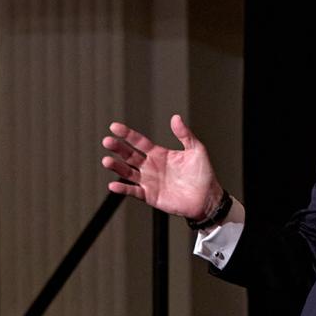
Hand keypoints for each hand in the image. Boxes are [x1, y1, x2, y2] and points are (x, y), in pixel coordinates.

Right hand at [101, 114, 223, 222]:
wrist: (207, 198)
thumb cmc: (203, 174)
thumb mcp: (196, 150)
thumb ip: (185, 134)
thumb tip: (176, 118)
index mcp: (160, 154)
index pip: (139, 142)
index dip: (127, 134)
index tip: (114, 127)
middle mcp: (151, 166)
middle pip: (129, 155)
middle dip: (118, 148)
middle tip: (107, 141)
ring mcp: (149, 181)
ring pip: (127, 172)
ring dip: (116, 167)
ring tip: (107, 161)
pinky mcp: (149, 195)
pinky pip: (133, 191)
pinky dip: (123, 189)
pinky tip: (114, 184)